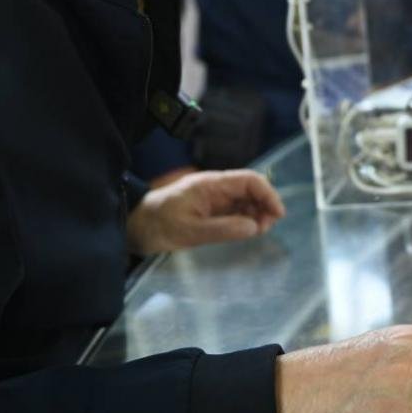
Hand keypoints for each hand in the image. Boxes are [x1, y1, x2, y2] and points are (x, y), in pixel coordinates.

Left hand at [125, 169, 284, 254]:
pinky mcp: (209, 210)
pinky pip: (234, 211)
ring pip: (245, 201)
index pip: (249, 180)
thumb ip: (223, 228)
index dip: (268, 194)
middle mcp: (215, 188)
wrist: (135, 227)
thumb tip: (254, 227)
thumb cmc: (158, 225)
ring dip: (256, 214)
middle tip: (266, 228)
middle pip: (250, 189)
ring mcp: (213, 198)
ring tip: (258, 232)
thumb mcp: (190, 230)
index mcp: (211, 185)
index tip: (277, 214)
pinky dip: (245, 220)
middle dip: (264, 206)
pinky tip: (247, 231)